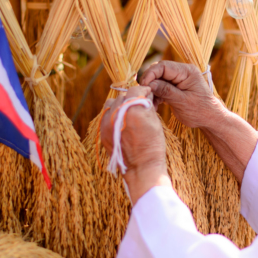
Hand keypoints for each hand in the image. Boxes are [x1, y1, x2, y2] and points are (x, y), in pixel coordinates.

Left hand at [100, 86, 170, 203]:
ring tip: (129, 112)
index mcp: (132, 109)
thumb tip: (144, 95)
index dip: (143, 89)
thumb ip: (147, 105)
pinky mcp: (102, 132)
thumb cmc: (152, 145)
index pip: (135, 89)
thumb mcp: (155, 122)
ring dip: (120, 105)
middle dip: (132, 98)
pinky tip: (122, 122)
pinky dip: (114, 115)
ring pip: (111, 104)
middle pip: (122, 96)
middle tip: (139, 104)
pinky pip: (106, 116)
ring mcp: (107, 123)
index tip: (147, 92)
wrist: (141, 168)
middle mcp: (117, 114)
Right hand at [139, 61, 225, 129]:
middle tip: (144, 94)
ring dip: (152, 91)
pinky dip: (156, 96)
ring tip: (150, 103)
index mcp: (187, 72)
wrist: (210, 120)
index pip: (163, 66)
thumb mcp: (182, 102)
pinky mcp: (175, 88)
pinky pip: (161, 88)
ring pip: (158, 80)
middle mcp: (182, 73)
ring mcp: (178, 80)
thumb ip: (166, 91)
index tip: (143, 86)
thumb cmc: (200, 111)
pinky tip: (155, 105)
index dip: (151, 74)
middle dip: (150, 82)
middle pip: (159, 72)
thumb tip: (149, 84)